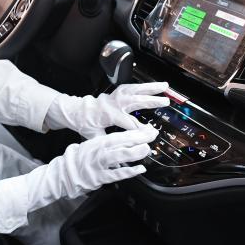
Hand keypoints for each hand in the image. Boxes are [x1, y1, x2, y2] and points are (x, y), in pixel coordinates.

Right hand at [25, 126, 158, 210]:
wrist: (62, 174)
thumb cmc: (78, 160)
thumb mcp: (91, 145)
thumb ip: (107, 144)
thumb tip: (128, 140)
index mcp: (97, 142)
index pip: (119, 135)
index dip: (135, 133)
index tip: (147, 130)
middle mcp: (98, 151)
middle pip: (121, 143)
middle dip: (139, 139)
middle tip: (152, 136)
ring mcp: (98, 165)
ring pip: (119, 156)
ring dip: (135, 152)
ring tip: (146, 150)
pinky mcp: (99, 178)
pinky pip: (116, 174)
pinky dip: (129, 171)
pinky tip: (139, 169)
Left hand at [44, 81, 170, 138]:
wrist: (79, 111)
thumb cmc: (87, 125)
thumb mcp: (95, 137)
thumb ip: (109, 144)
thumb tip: (120, 158)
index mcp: (109, 115)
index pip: (128, 123)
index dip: (140, 128)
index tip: (152, 133)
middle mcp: (113, 103)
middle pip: (135, 101)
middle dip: (150, 101)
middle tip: (165, 101)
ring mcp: (116, 96)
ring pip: (135, 90)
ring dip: (151, 87)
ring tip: (165, 86)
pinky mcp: (117, 92)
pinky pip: (132, 87)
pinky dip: (144, 86)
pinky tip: (155, 86)